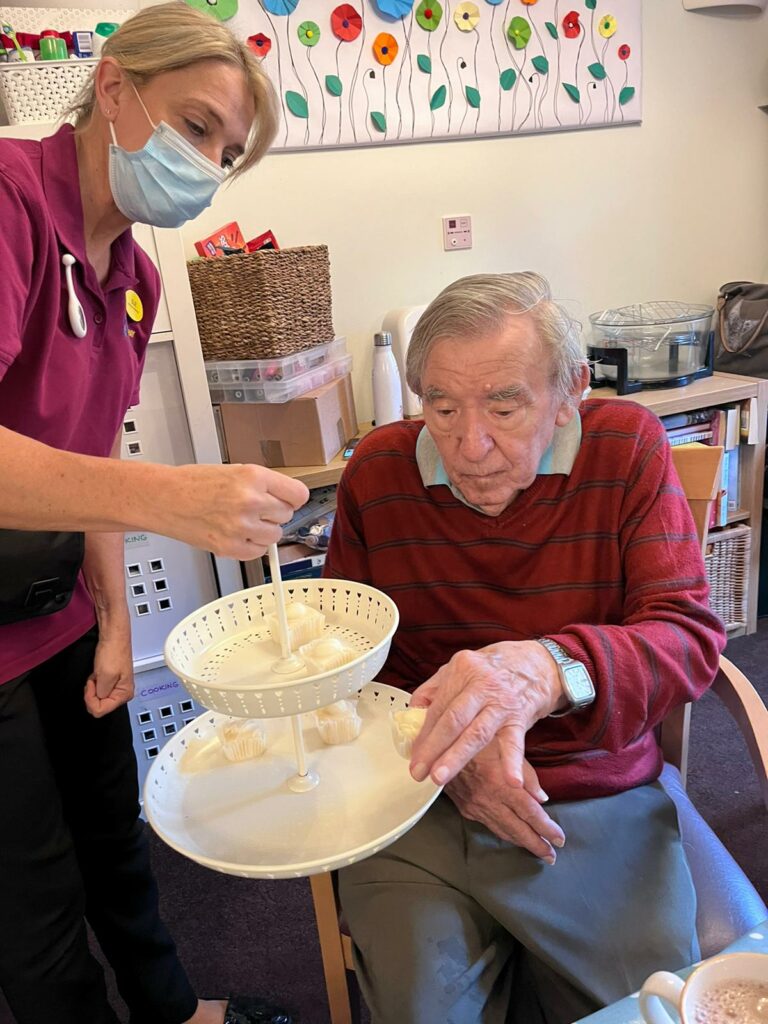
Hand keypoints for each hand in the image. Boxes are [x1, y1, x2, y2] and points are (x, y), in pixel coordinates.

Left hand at [84, 629, 134, 717]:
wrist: (113, 637)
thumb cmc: (113, 651)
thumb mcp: (105, 676)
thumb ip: (101, 694)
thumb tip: (97, 703)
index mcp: (124, 694)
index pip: (101, 710)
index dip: (91, 698)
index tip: (92, 685)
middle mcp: (122, 693)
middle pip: (99, 706)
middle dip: (92, 694)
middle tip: (95, 679)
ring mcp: (116, 687)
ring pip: (97, 698)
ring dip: (92, 688)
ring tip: (97, 675)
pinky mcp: (110, 682)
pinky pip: (97, 691)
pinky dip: (93, 684)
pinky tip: (97, 674)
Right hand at [155, 464, 308, 558]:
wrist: (164, 498)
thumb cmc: (193, 483)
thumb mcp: (235, 471)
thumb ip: (263, 485)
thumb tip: (287, 499)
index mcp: (253, 476)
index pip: (298, 494)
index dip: (293, 498)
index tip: (290, 500)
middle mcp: (250, 501)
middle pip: (287, 515)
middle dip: (274, 513)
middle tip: (255, 509)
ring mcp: (240, 526)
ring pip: (275, 535)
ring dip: (264, 531)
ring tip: (243, 521)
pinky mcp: (230, 547)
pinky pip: (258, 552)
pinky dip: (251, 546)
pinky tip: (236, 533)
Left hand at [409, 641, 565, 787]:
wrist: (539, 663)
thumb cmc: (497, 667)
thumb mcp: (463, 665)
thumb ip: (436, 687)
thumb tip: (413, 712)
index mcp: (462, 669)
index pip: (438, 706)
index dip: (423, 733)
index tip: (414, 755)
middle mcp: (481, 684)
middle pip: (452, 720)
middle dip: (433, 748)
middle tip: (419, 771)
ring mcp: (502, 702)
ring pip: (476, 733)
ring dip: (456, 757)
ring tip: (440, 777)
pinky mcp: (520, 717)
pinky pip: (514, 742)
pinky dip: (513, 762)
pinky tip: (511, 781)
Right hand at [446, 743, 564, 862]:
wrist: (441, 745)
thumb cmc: (479, 739)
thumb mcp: (507, 747)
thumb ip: (526, 774)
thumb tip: (542, 798)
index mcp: (503, 785)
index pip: (531, 813)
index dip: (547, 828)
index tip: (560, 839)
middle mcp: (490, 801)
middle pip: (518, 830)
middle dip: (537, 845)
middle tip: (552, 856)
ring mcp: (476, 807)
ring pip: (503, 831)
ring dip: (521, 843)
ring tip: (536, 850)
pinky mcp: (465, 808)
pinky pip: (488, 825)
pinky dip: (503, 833)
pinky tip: (511, 835)